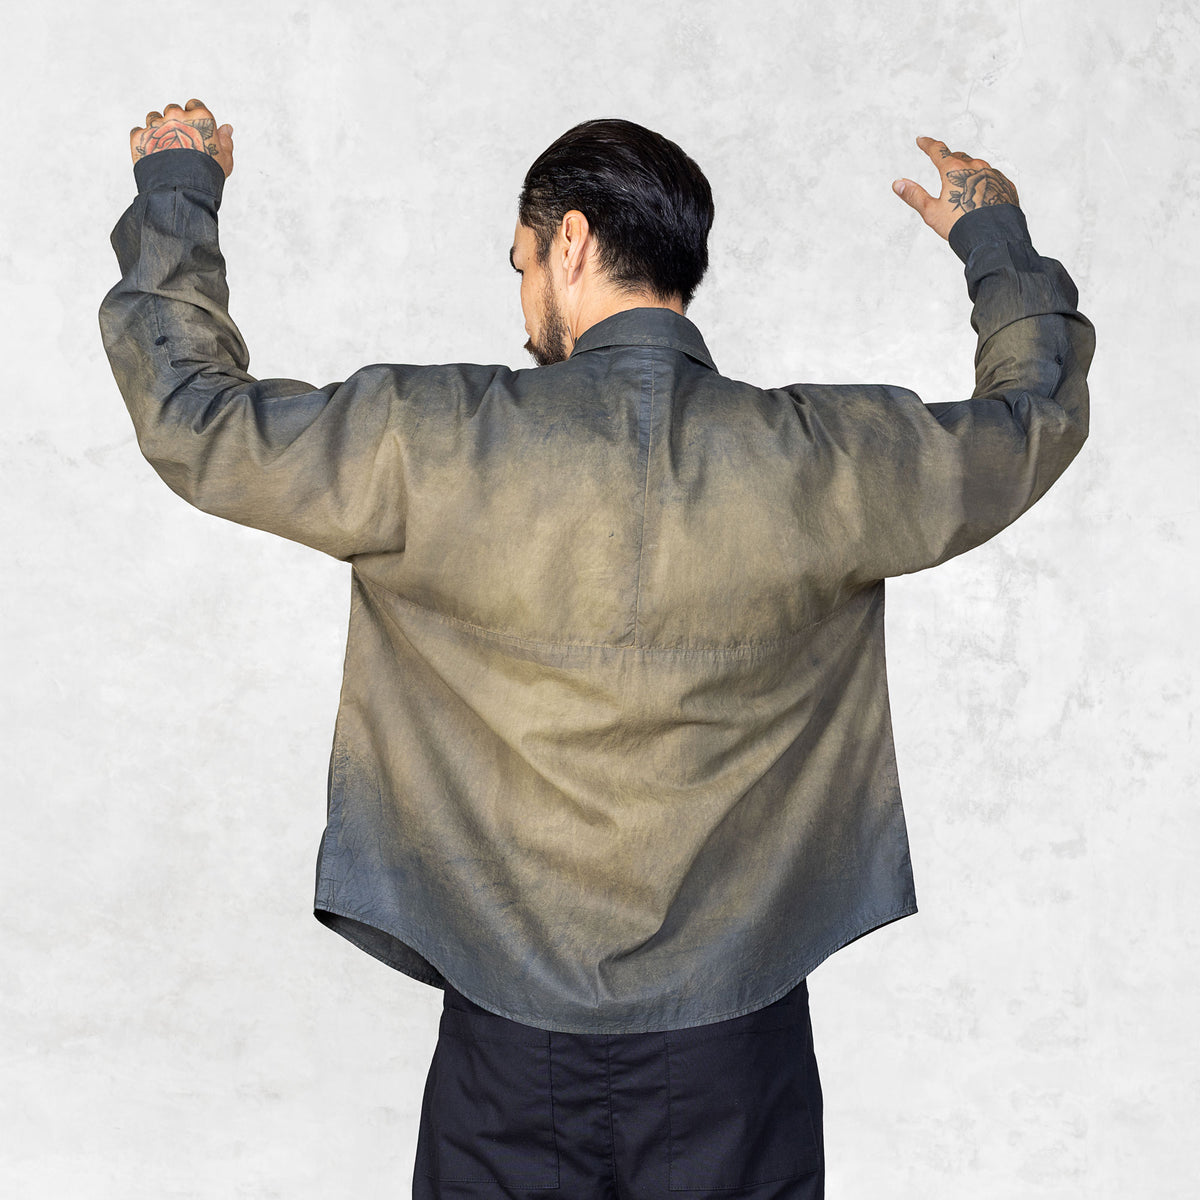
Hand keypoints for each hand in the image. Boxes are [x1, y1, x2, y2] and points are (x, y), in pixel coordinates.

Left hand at [130, 98, 233, 177]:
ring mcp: (156, 124)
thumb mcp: (224, 159)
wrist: (183, 190)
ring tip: (164, 149)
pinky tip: (151, 154)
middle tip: (179, 143)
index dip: (194, 116)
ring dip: (158, 128)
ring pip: (153, 117)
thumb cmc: (208, 175)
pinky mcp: (140, 136)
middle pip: (172, 110)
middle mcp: (176, 115)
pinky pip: (138, 131)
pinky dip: (144, 140)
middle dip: (175, 122)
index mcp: (200, 117)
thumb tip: (226, 128)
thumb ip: (225, 141)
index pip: (194, 105)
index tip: (193, 129)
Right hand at [892, 136, 1017, 239]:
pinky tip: (981, 195)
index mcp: (955, 170)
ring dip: (969, 172)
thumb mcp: (931, 212)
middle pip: (959, 157)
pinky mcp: (1005, 185)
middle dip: (950, 160)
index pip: (938, 150)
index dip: (928, 144)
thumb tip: (898, 183)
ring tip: (964, 186)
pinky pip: (993, 178)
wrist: (992, 237)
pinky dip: (984, 182)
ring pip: (978, 167)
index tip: (922, 140)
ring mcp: (993, 174)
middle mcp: (976, 166)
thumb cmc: (960, 225)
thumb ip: (914, 195)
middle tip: (944, 166)